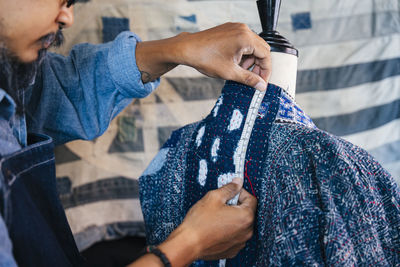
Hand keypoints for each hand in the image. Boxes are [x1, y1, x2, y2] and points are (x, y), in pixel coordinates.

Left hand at [135, 23, 270, 90]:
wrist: (187, 49)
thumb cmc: (205, 58)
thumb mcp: (230, 73)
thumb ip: (249, 79)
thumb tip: (261, 85)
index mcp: (245, 38)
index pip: (266, 54)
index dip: (266, 70)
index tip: (262, 82)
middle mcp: (243, 29)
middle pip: (261, 48)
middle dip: (259, 65)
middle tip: (254, 79)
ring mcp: (236, 28)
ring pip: (252, 45)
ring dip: (251, 60)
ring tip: (241, 71)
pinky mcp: (229, 29)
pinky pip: (243, 41)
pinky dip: (243, 53)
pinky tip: (235, 63)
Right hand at [158, 178, 256, 264]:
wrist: (188, 244)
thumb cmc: (200, 222)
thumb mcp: (214, 197)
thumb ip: (229, 188)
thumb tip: (238, 182)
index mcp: (245, 217)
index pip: (251, 199)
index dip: (240, 193)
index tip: (231, 192)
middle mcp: (246, 231)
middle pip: (247, 212)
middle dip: (236, 206)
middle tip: (221, 204)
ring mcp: (240, 242)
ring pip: (241, 225)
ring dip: (232, 219)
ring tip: (217, 217)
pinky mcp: (232, 250)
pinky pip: (235, 236)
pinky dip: (228, 230)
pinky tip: (216, 227)